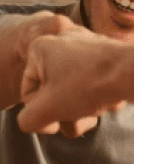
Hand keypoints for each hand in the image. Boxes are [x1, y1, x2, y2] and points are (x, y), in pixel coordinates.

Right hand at [18, 31, 132, 135]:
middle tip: (77, 117)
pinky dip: (94, 96)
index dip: (40, 115)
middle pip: (50, 94)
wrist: (136, 72)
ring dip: (79, 110)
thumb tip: (30, 121)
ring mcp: (82, 46)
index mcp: (38, 49)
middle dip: (64, 113)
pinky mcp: (102, 54)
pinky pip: (87, 82)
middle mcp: (58, 42)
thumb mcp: (47, 109)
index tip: (56, 122)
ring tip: (94, 111)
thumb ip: (27, 119)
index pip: (28, 95)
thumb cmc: (88, 85)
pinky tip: (106, 101)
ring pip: (69, 91)